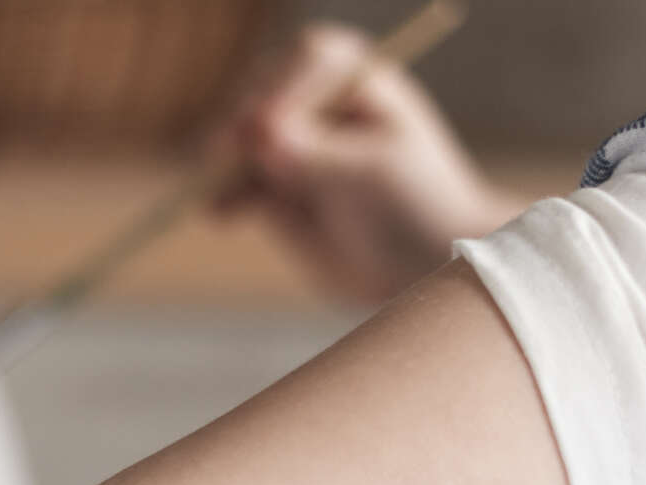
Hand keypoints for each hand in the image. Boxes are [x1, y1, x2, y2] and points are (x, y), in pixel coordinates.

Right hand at [210, 24, 525, 304]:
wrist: (425, 264)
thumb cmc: (420, 205)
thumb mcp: (374, 174)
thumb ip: (317, 153)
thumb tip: (259, 132)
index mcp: (359, 82)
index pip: (310, 59)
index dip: (282, 85)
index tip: (265, 125)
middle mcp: (321, 106)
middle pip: (264, 93)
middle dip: (243, 123)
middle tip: (229, 154)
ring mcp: (293, 147)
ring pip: (241, 142)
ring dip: (225, 165)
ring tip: (223, 197)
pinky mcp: (274, 190)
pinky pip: (234, 184)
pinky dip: (222, 197)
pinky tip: (220, 216)